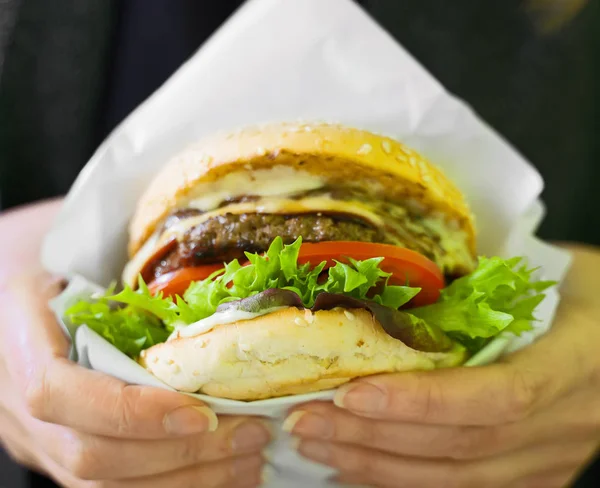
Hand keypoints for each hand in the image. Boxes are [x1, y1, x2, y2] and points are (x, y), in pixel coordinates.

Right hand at [0, 201, 269, 487]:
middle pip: (93, 456)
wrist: (8, 307)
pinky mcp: (60, 456)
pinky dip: (174, 486)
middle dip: (180, 455)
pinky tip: (223, 474)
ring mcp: (38, 441)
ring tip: (249, 459)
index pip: (60, 395)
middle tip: (251, 434)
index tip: (202, 412)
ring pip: (106, 487)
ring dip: (187, 481)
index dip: (131, 412)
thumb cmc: (47, 271)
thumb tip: (205, 286)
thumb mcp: (67, 259)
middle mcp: (19, 409)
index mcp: (17, 346)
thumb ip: (116, 282)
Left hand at [284, 245, 599, 487]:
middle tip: (305, 419)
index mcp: (576, 359)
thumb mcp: (545, 272)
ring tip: (317, 445)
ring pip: (461, 480)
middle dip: (376, 438)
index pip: (498, 396)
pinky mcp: (540, 472)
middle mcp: (569, 421)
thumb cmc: (585, 290)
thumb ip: (482, 284)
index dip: (423, 402)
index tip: (352, 392)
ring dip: (379, 466)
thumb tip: (393, 281)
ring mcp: (556, 456)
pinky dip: (406, 480)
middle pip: (464, 447)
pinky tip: (359, 466)